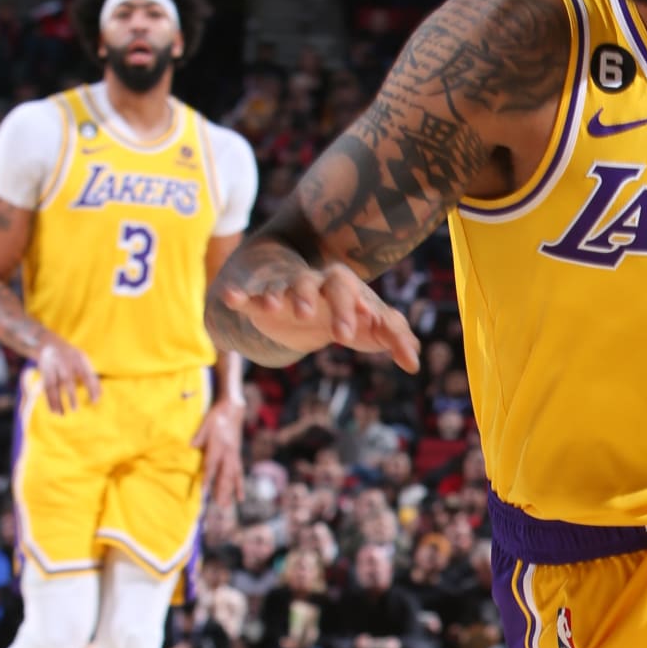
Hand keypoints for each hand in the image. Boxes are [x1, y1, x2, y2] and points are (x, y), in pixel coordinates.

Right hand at [36, 334, 100, 412]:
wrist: (49, 344)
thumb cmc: (72, 357)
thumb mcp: (83, 362)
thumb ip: (92, 377)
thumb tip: (100, 395)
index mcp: (78, 359)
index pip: (86, 374)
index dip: (91, 388)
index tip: (94, 401)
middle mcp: (64, 362)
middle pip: (67, 379)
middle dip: (70, 394)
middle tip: (75, 409)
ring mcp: (52, 367)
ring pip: (52, 385)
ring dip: (56, 400)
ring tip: (61, 414)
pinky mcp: (44, 373)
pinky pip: (46, 387)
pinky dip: (49, 400)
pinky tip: (53, 410)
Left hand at [192, 395, 243, 506]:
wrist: (233, 409)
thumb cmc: (217, 416)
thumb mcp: (206, 423)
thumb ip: (199, 436)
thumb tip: (190, 446)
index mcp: (219, 445)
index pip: (212, 465)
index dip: (208, 479)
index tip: (204, 492)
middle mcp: (228, 453)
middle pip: (224, 475)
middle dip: (221, 491)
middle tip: (219, 505)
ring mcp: (234, 456)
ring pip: (232, 477)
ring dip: (230, 492)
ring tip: (227, 505)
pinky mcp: (237, 456)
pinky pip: (239, 474)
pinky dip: (239, 486)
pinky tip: (240, 497)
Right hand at [218, 251, 418, 370]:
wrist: (304, 313)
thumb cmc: (346, 317)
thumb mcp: (371, 329)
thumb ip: (396, 339)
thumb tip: (415, 362)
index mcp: (349, 289)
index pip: (362, 297)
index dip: (368, 311)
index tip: (374, 326)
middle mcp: (321, 285)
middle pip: (332, 285)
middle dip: (339, 306)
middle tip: (344, 335)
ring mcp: (290, 292)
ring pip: (292, 285)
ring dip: (291, 295)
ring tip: (281, 307)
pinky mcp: (262, 304)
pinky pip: (250, 297)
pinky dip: (241, 297)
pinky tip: (231, 298)